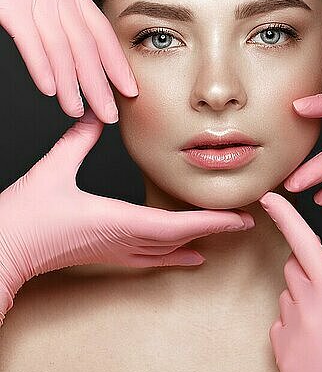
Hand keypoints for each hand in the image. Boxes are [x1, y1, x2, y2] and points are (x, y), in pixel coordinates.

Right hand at [0, 0, 140, 122]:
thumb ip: (57, 7)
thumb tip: (67, 46)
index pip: (101, 30)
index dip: (117, 63)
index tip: (129, 88)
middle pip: (87, 46)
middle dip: (101, 84)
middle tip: (110, 112)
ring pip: (61, 48)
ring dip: (72, 85)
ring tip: (77, 110)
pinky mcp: (10, 3)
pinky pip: (31, 40)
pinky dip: (42, 67)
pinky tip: (50, 89)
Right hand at [0, 108, 253, 325]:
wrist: (6, 252)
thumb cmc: (26, 218)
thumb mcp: (54, 170)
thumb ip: (78, 140)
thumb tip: (98, 114)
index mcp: (116, 221)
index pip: (176, 225)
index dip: (210, 221)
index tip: (238, 218)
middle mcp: (123, 240)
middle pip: (181, 237)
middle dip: (216, 228)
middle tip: (248, 220)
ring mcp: (117, 250)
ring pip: (169, 249)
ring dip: (200, 240)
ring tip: (228, 234)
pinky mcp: (109, 252)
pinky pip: (153, 257)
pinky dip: (177, 255)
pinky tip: (192, 258)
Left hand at [259, 191, 321, 371]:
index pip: (304, 243)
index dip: (286, 216)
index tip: (270, 198)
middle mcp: (304, 309)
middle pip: (293, 268)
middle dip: (306, 267)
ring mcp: (289, 333)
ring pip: (287, 296)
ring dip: (302, 297)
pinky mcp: (280, 355)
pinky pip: (280, 324)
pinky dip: (294, 323)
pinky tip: (318, 344)